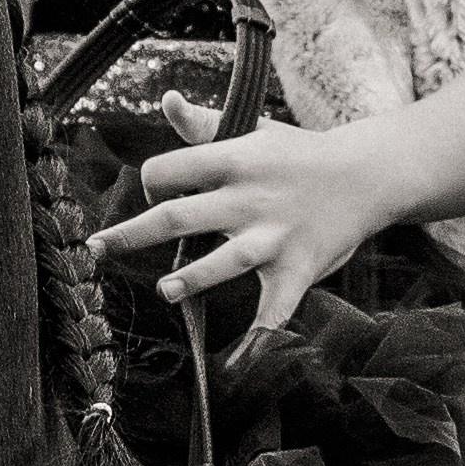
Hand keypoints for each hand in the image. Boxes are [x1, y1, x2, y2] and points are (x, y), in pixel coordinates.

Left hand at [84, 92, 384, 340]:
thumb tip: (164, 101)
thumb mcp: (254, 130)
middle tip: (95, 249)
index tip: (155, 194)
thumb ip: (204, 124)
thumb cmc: (299, 154)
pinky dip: (258, 339)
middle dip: (132, 234)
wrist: (369, 174)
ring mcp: (274, 237)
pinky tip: (236, 364)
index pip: (170, 170)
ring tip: (164, 291)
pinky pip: (276, 310)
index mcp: (234, 160)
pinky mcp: (298, 269)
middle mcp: (250, 199)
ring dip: (190, 279)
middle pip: (180, 216)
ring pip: (224, 262)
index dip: (151, 182)